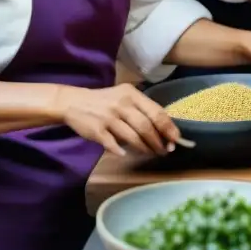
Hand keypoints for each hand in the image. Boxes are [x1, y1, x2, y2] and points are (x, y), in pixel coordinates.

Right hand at [55, 83, 180, 157]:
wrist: (74, 102)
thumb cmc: (106, 101)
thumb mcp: (125, 96)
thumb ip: (142, 109)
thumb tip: (164, 128)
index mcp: (132, 95)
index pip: (156, 112)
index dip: (168, 128)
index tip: (176, 139)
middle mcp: (122, 105)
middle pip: (146, 126)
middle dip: (158, 141)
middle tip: (164, 151)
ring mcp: (109, 118)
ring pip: (132, 137)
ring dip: (144, 148)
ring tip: (150, 153)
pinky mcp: (97, 130)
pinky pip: (113, 144)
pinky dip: (121, 151)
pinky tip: (125, 154)